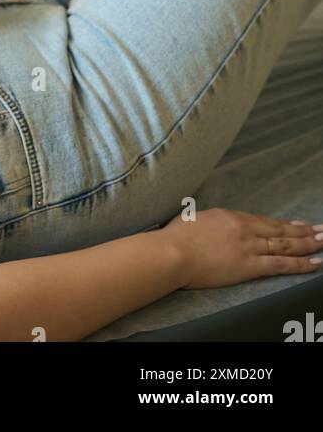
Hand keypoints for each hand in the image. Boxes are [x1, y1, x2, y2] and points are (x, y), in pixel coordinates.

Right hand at [165, 207, 322, 289]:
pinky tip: (315, 262)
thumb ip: (209, 223)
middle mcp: (245, 228)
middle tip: (321, 230)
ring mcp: (249, 246)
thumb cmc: (176, 238)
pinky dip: (301, 263)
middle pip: (280, 230)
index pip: (264, 221)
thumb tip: (210, 225)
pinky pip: (281, 264)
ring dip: (308, 243)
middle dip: (303, 231)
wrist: (174, 252)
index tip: (297, 225)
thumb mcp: (193, 220)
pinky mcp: (250, 265)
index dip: (284, 224)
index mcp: (231, 216)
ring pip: (286, 244)